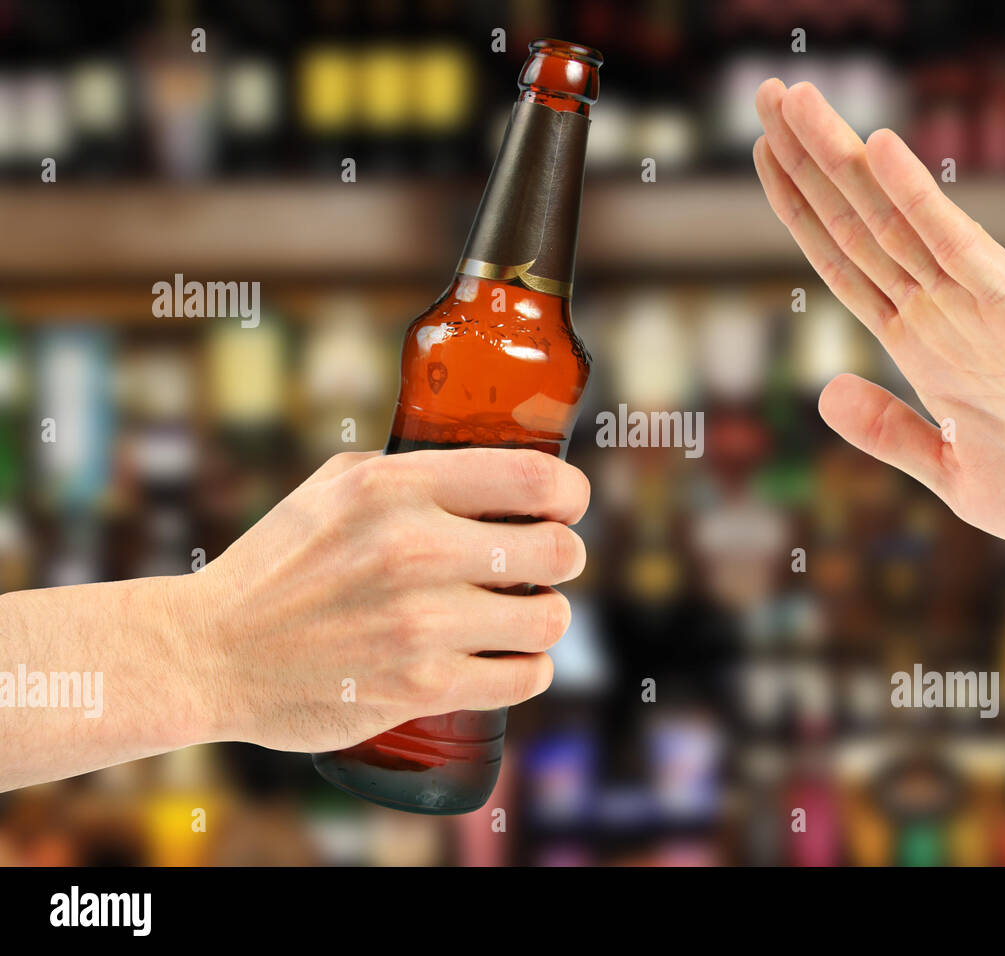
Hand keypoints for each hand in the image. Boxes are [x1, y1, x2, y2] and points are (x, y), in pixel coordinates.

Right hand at [178, 448, 589, 752]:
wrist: (208, 654)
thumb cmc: (277, 564)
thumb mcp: (333, 486)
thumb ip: (409, 469)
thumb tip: (485, 466)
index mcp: (396, 487)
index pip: (535, 480)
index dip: (570, 494)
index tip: (567, 505)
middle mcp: (414, 549)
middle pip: (557, 551)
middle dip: (563, 558)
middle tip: (546, 565)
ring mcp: (420, 623)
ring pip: (549, 619)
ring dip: (547, 618)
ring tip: (524, 616)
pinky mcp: (420, 687)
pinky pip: (524, 677)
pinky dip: (530, 670)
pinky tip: (513, 660)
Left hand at [753, 78, 1004, 562]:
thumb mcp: (954, 473)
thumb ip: (891, 431)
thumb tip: (824, 391)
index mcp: (921, 349)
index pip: (844, 263)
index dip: (800, 208)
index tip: (763, 153)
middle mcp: (943, 316)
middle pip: (857, 225)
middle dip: (807, 159)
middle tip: (767, 92)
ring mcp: (980, 309)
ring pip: (893, 221)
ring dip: (840, 158)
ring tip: (793, 97)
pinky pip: (960, 247)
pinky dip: (918, 200)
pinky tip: (880, 150)